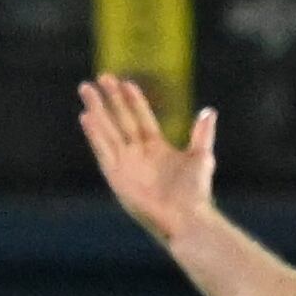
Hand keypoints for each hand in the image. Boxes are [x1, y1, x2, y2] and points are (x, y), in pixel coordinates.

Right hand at [77, 72, 215, 240]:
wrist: (186, 218)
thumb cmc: (195, 192)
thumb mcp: (201, 157)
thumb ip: (202, 134)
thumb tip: (209, 111)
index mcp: (156, 147)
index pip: (141, 117)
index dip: (133, 100)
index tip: (125, 81)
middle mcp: (137, 153)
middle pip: (120, 119)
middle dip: (110, 99)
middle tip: (100, 77)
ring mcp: (125, 163)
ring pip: (107, 130)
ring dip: (97, 111)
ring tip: (86, 90)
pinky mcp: (116, 176)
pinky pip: (103, 151)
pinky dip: (95, 134)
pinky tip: (87, 117)